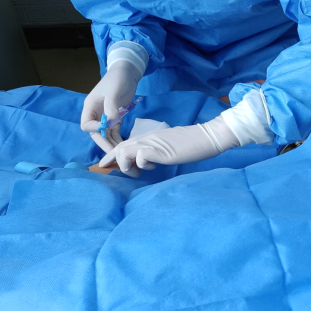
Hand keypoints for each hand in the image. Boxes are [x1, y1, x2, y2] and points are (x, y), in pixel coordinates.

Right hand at [81, 60, 140, 152]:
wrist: (127, 72)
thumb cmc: (117, 79)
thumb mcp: (113, 91)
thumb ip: (111, 106)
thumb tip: (109, 122)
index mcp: (90, 107)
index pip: (87, 124)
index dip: (95, 130)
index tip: (106, 130)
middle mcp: (95, 114)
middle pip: (96, 133)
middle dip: (104, 144)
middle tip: (114, 155)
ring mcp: (105, 117)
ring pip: (105, 135)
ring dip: (111, 144)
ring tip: (120, 155)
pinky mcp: (115, 118)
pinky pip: (114, 132)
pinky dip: (118, 139)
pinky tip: (124, 147)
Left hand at [99, 115, 239, 177]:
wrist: (205, 137)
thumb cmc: (190, 143)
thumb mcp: (167, 147)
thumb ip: (154, 151)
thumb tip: (145, 161)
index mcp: (148, 137)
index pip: (124, 144)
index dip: (112, 154)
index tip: (105, 164)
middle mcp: (147, 138)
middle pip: (120, 147)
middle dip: (112, 160)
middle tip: (117, 170)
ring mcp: (153, 143)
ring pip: (125, 151)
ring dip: (126, 164)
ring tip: (138, 173)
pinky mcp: (160, 150)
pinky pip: (140, 156)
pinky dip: (141, 164)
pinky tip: (153, 166)